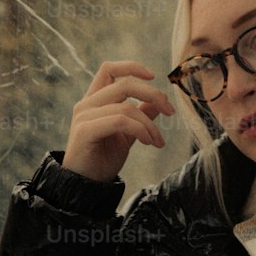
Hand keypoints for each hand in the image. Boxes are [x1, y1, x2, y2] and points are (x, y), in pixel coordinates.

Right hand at [61, 60, 175, 183]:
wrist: (86, 187)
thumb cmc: (103, 161)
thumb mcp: (127, 135)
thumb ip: (139, 116)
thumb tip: (158, 102)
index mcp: (94, 100)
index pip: (109, 69)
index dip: (132, 67)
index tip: (153, 77)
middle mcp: (87, 104)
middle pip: (124, 84)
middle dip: (153, 94)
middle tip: (170, 111)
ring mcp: (84, 117)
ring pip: (126, 107)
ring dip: (149, 124)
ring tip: (157, 141)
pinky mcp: (85, 131)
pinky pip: (120, 121)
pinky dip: (139, 130)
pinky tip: (148, 142)